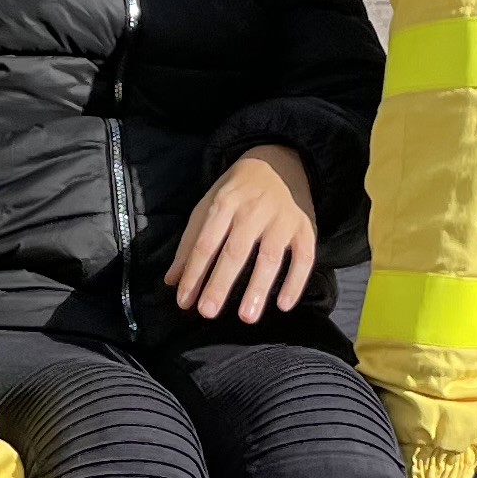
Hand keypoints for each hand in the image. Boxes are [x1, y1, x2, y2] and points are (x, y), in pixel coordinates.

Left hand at [164, 144, 318, 320]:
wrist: (280, 160)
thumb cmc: (237, 191)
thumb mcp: (208, 206)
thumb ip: (190, 244)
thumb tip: (171, 281)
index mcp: (224, 204)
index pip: (206, 243)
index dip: (194, 272)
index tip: (184, 301)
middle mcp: (253, 210)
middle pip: (235, 251)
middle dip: (220, 283)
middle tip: (208, 312)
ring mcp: (282, 219)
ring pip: (269, 256)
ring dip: (258, 287)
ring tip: (246, 317)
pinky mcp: (305, 228)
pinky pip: (304, 257)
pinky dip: (296, 281)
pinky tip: (283, 305)